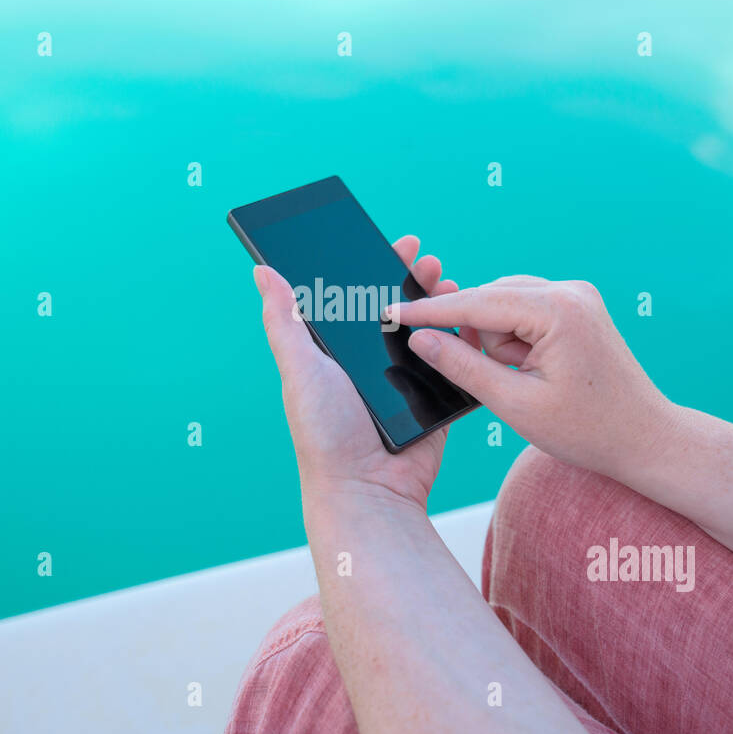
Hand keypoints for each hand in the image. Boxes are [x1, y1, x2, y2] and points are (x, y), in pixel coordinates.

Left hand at [252, 236, 471, 510]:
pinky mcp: (432, 400)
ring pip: (428, 332)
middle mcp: (369, 362)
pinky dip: (462, 342)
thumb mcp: (300, 369)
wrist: (368, 490)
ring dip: (444, 305)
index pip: (357, 297)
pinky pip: (452, 365)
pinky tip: (472, 323)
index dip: (377, 267)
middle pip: (398, 309)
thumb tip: (261, 270)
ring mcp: (404, 380)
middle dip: (416, 280)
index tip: (398, 243)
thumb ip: (283, 321)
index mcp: (336, 352)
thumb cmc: (325, 433)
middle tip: (431, 260)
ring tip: (454, 284)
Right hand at [386, 277, 677, 480]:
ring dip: (497, 343)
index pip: (476, 303)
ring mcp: (576, 296)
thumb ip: (462, 367)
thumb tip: (420, 339)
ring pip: (503, 307)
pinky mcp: (576, 308)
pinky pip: (523, 313)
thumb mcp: (515, 404)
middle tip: (500, 380)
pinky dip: (513, 341)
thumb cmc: (587, 429)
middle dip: (478, 339)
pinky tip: (527, 371)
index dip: (430, 312)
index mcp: (558, 310)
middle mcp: (569, 291)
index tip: (392, 313)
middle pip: (489, 301)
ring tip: (524, 381)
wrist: (645, 439)